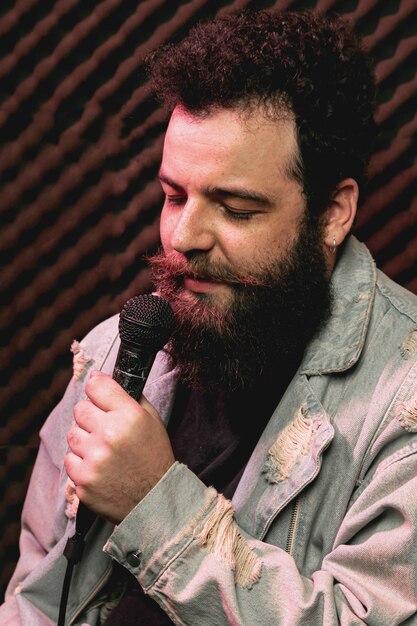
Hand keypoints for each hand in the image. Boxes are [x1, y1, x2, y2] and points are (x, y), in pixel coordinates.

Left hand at [64, 371, 174, 523]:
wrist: (155, 501)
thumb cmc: (154, 458)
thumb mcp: (153, 421)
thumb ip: (130, 397)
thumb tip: (102, 378)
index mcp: (129, 416)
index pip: (96, 386)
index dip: (96, 388)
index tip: (97, 392)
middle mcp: (109, 434)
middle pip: (80, 409)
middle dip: (91, 416)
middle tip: (105, 428)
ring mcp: (94, 458)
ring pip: (72, 434)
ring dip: (84, 439)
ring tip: (103, 450)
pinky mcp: (82, 480)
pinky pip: (69, 459)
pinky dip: (81, 462)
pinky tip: (99, 466)